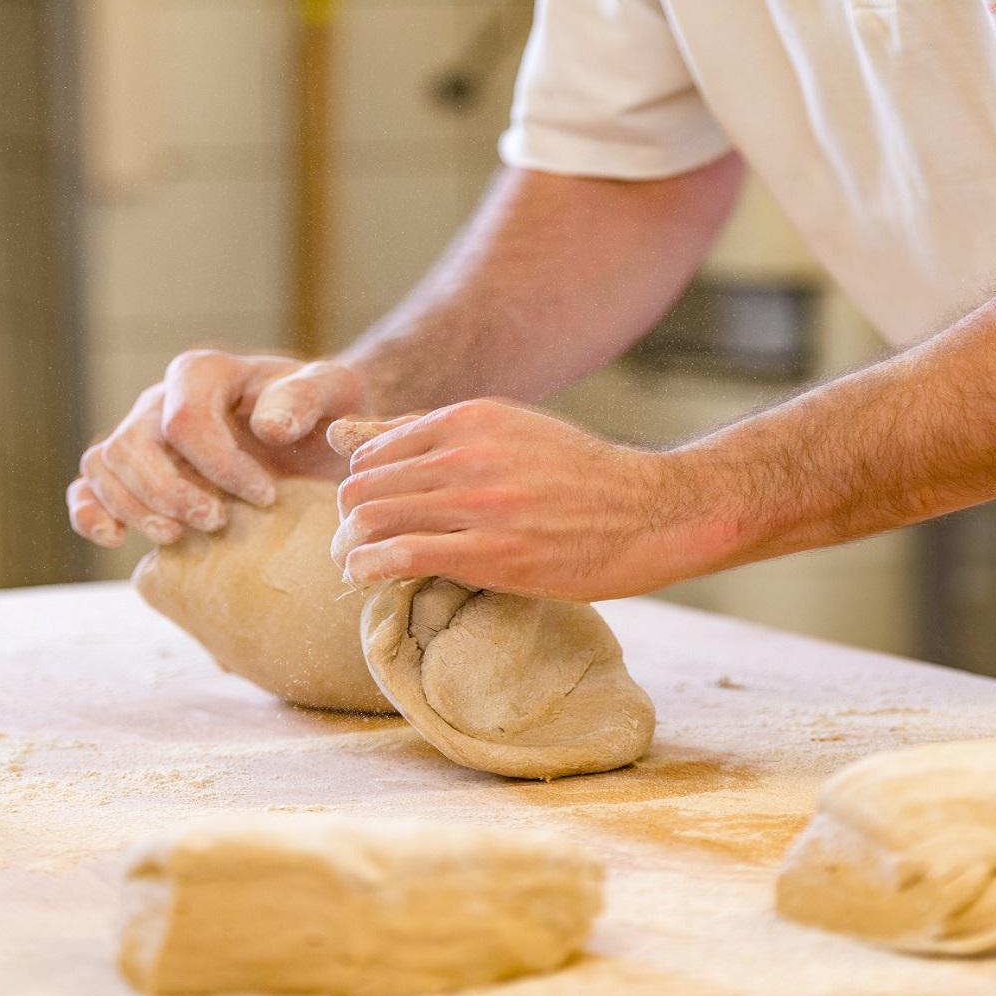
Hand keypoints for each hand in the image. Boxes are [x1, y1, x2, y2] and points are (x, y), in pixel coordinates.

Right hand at [67, 352, 362, 547]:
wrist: (312, 434)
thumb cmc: (321, 411)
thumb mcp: (334, 391)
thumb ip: (307, 397)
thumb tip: (267, 427)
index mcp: (203, 373)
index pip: (186, 420)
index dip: (219, 464)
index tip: (265, 495)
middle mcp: (160, 400)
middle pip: (134, 444)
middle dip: (171, 491)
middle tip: (218, 522)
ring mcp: (139, 435)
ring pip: (105, 466)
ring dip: (136, 507)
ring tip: (179, 536)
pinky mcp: (130, 472)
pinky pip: (87, 486)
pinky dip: (90, 512)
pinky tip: (116, 538)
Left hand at [328, 399, 730, 600]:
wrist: (648, 511)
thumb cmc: (579, 475)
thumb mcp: (509, 431)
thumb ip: (431, 433)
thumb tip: (347, 436)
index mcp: (470, 418)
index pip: (375, 451)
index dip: (362, 485)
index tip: (368, 512)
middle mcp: (467, 454)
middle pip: (363, 486)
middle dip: (347, 519)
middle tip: (351, 544)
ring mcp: (479, 503)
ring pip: (371, 520)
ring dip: (350, 547)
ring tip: (355, 565)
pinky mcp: (492, 552)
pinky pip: (401, 556)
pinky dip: (368, 568)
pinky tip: (366, 577)